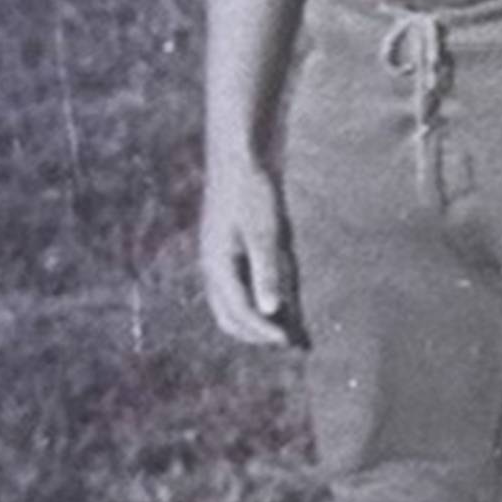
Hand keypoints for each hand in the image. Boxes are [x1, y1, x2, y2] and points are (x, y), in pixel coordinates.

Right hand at [199, 156, 294, 345]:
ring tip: (286, 329)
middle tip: (289, 343)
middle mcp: (213, 267)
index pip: (239, 312)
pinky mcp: (227, 251)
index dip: (264, 331)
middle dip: (256, 334)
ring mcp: (218, 259)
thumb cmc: (253, 192)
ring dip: (255, 320)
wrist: (241, 158)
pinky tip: (278, 300)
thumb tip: (270, 310)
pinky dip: (255, 300)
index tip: (289, 342)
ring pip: (231, 304)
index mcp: (218, 265)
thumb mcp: (265, 232)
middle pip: (229, 317)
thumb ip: (267, 271)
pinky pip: (237, 287)